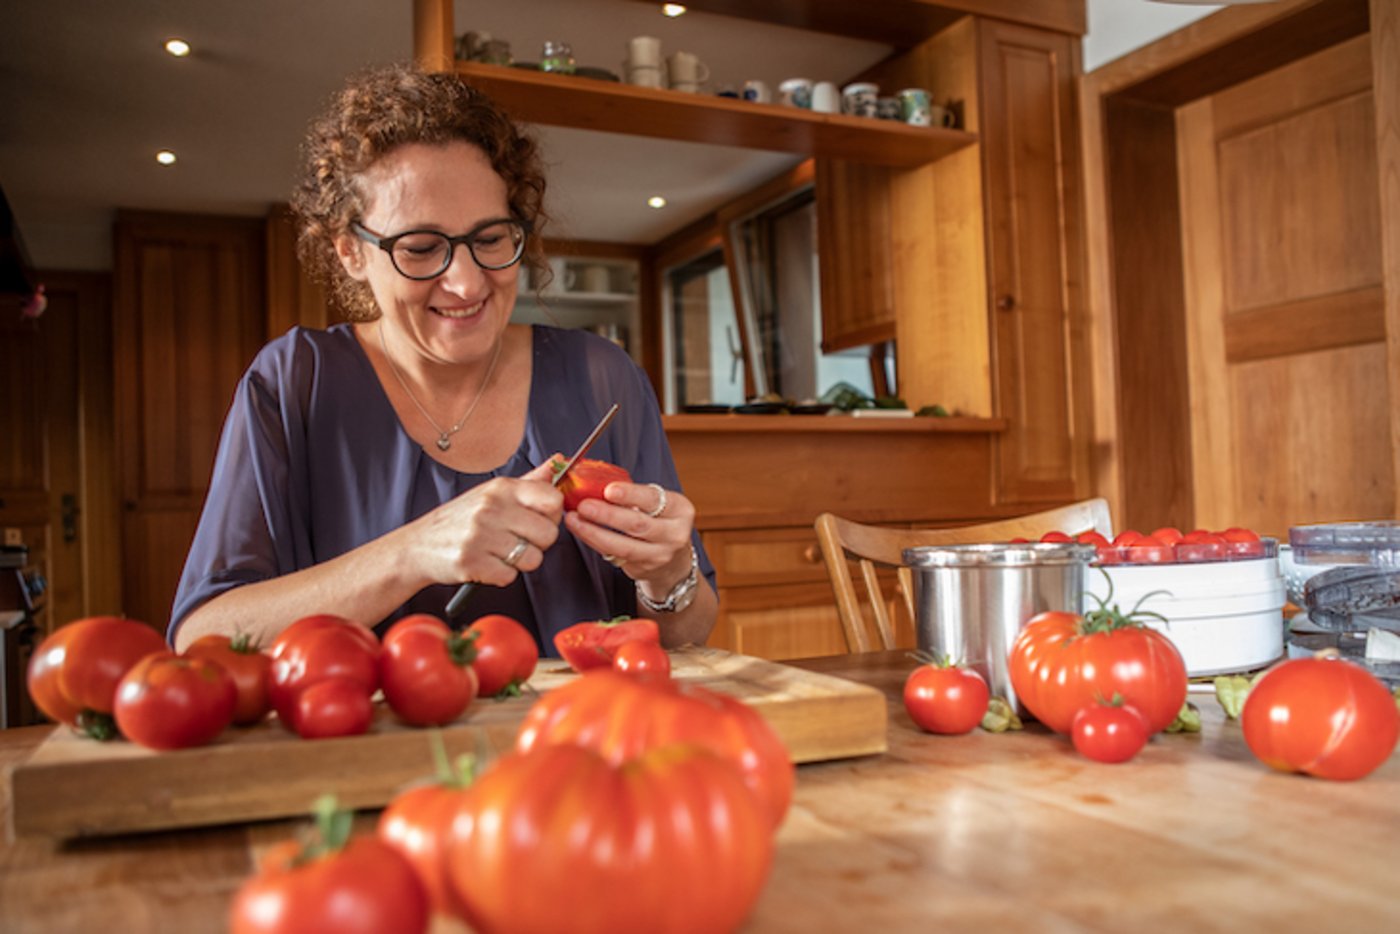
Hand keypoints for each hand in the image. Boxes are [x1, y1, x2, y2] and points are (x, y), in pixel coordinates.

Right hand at [410, 457, 563, 587]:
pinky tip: (487, 563)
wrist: (418, 546)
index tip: (538, 519)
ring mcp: (480, 535)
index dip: (552, 515)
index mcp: (501, 488)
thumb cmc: (461, 519)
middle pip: (549, 533)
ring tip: (500, 552)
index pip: (553, 499)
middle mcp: (491, 507)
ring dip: (520, 562)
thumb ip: (530, 481)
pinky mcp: (471, 562)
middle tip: (518, 541)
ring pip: (532, 558)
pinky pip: (510, 576)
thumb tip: (560, 461)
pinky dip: (501, 575)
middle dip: (538, 543)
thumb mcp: (492, 493)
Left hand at [564, 480, 694, 596]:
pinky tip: (581, 531)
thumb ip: (634, 494)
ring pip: (623, 545)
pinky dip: (594, 542)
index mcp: (680, 509)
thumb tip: (594, 480)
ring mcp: (660, 555)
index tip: (608, 489)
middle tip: (583, 505)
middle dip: (607, 514)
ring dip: (594, 532)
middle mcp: (675, 534)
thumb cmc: (659, 522)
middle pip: (638, 524)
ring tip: (574, 519)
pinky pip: (615, 555)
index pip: (654, 500)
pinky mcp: (643, 569)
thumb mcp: (658, 504)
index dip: (630, 494)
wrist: (673, 561)